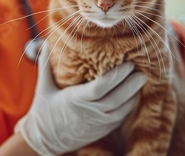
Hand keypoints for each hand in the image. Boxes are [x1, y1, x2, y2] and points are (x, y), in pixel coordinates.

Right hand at [14, 42, 146, 154]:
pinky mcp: (102, 130)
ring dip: (133, 95)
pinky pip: (120, 117)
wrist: (45, 140)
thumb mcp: (43, 88)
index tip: (127, 64)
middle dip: (131, 84)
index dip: (116, 76)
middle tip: (141, 71)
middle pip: (116, 98)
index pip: (100, 87)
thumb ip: (45, 65)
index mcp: (75, 99)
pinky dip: (129, 106)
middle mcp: (89, 112)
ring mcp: (97, 123)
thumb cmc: (43, 112)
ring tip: (140, 80)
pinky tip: (133, 95)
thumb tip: (47, 43)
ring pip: (122, 109)